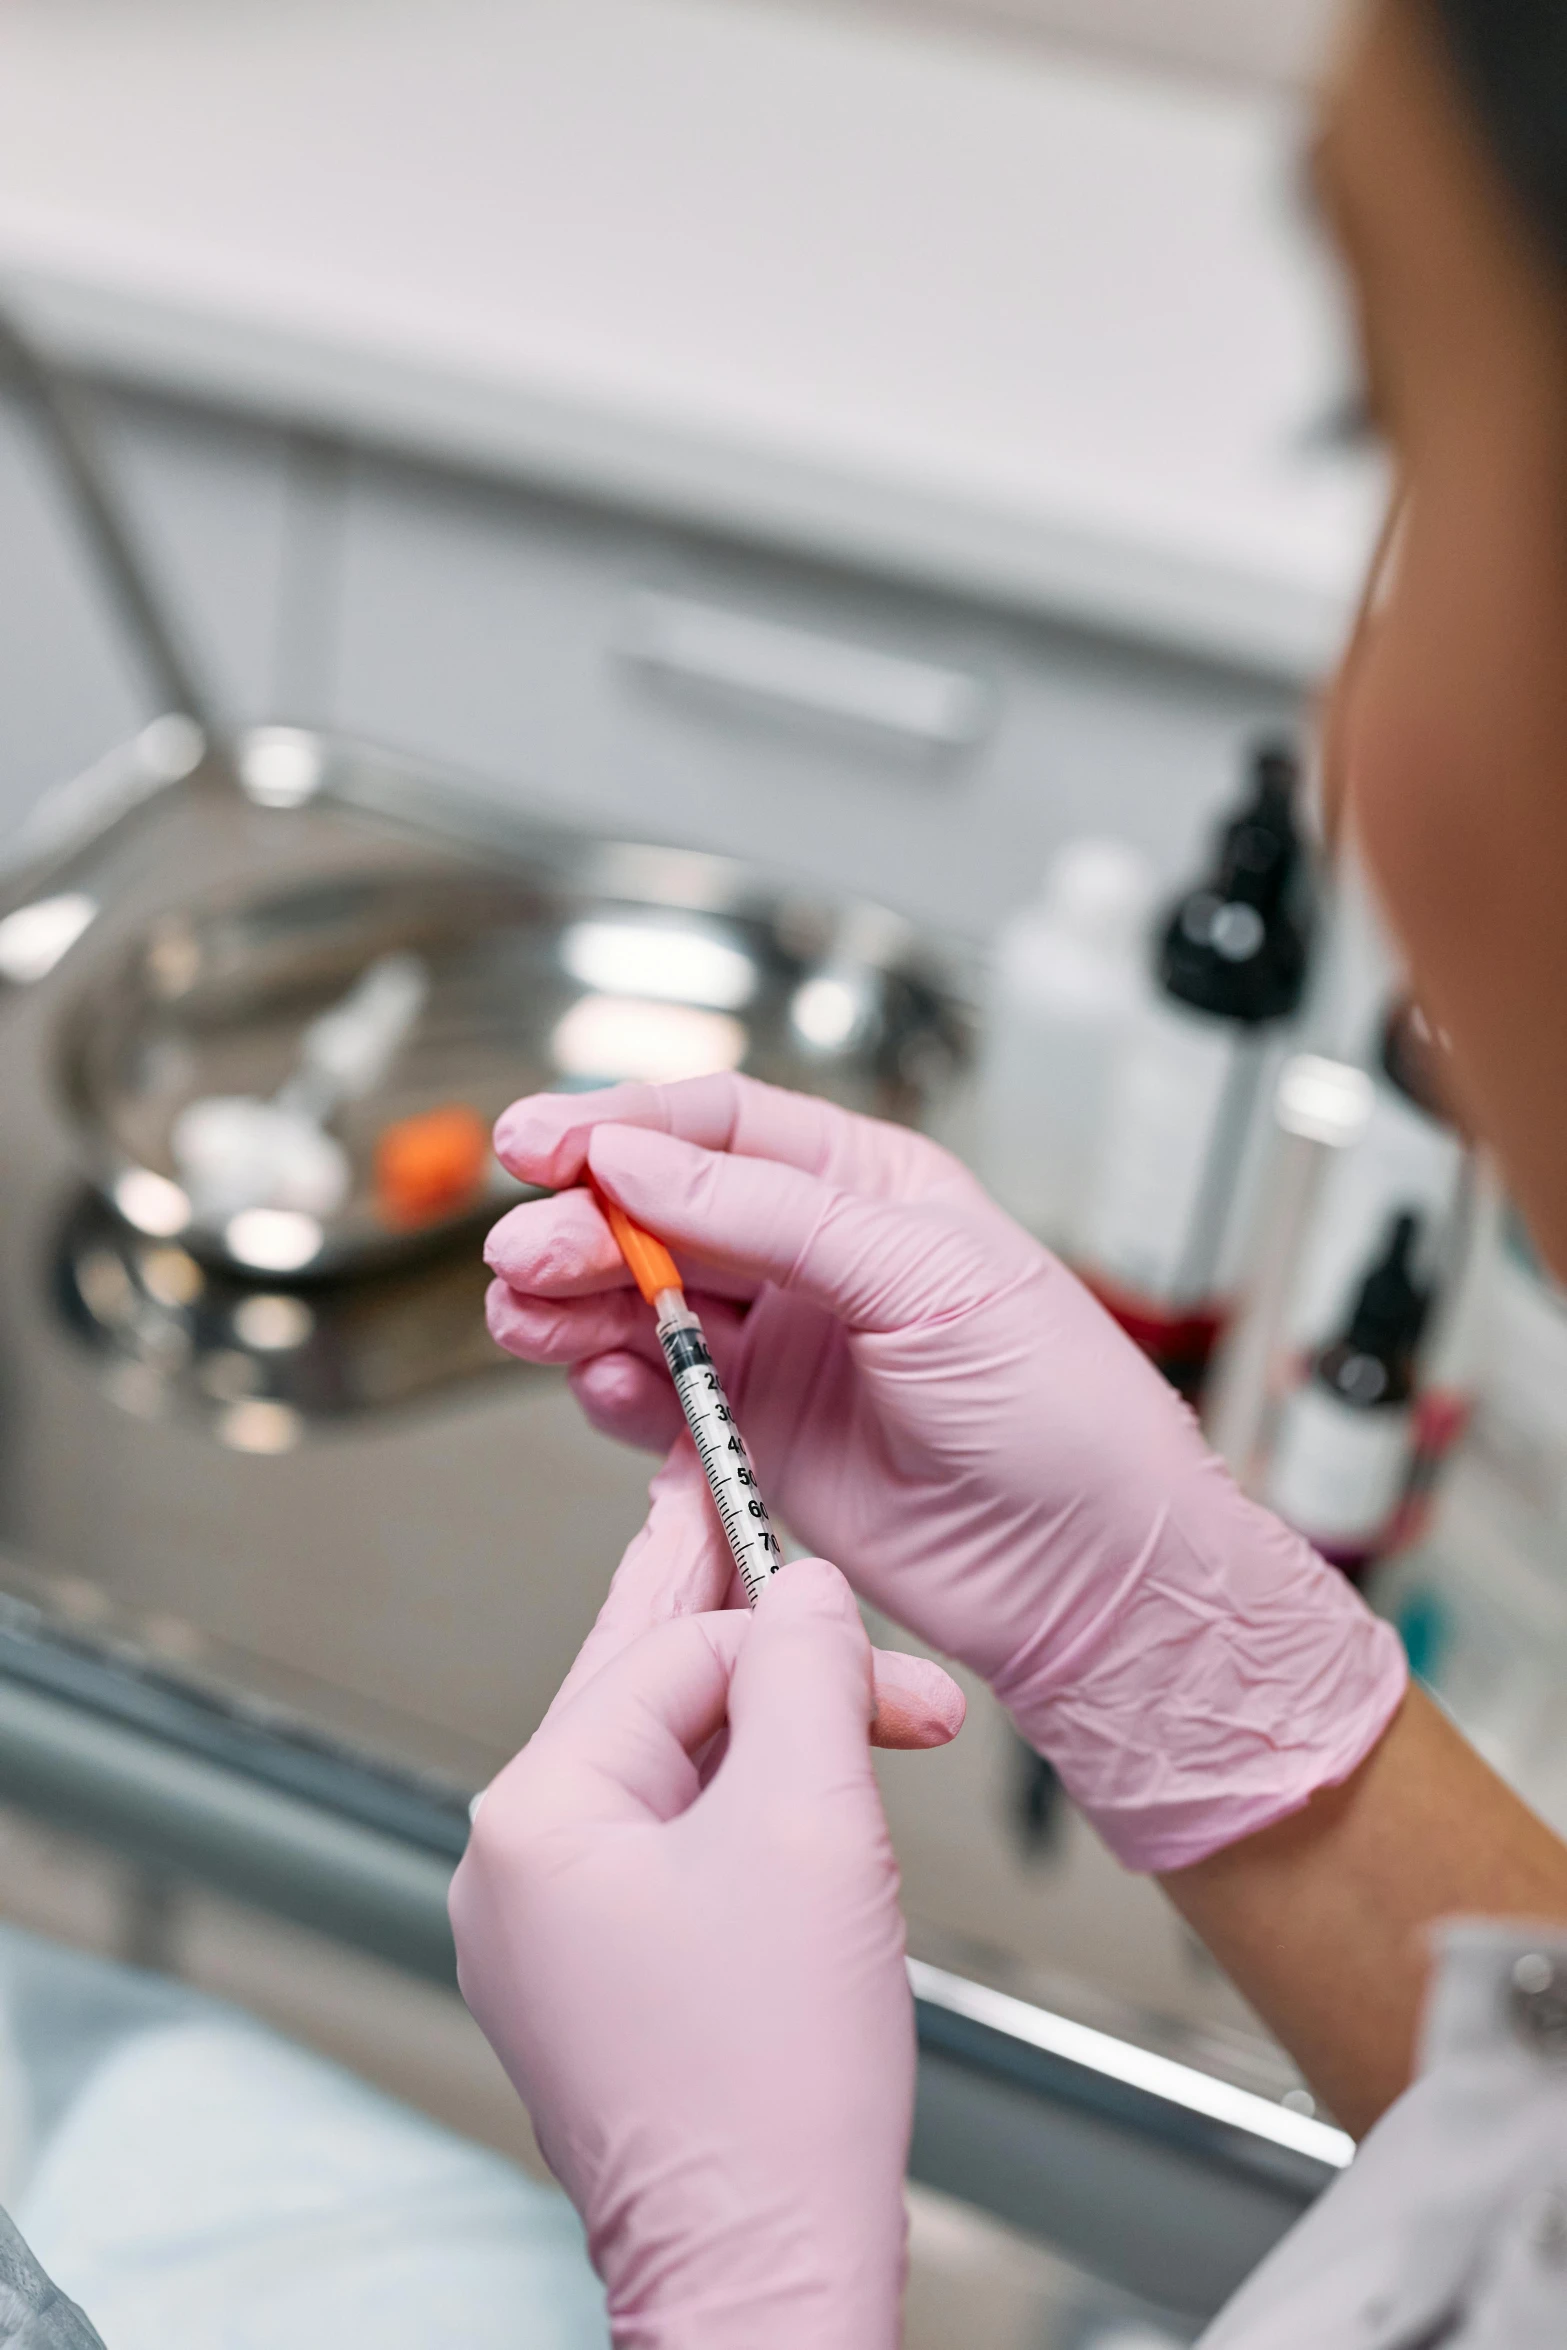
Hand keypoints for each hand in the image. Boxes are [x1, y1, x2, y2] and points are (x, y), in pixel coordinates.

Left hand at [451, 1466, 941, 2349]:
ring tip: (848, 1695)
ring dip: (768, 1731)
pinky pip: (666, 1844)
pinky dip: (741, 1801)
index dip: (787, 1630)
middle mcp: (516, 1868)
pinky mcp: (596, 1983)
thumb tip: (806, 1589)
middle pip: (640, 1692)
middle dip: (734, 1627)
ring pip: (663, 1769)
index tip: (867, 1616)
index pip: (672, 1654)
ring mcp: (547, 1934)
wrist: (768, 2273)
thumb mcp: (814, 1826)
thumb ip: (809, 1674)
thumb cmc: (776, 2091)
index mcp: (537, 1816)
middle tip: (725, 1498)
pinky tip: (794, 1778)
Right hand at [484, 1073, 1405, 1871]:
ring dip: (575, 1305)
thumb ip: (773, 1216)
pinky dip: (616, 1389)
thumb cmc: (1059, 1410)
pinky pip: (658, 1401)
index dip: (621, 1127)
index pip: (719, 1129)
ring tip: (528, 1316)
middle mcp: (813, 1259)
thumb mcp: (923, 1276)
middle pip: (661, 1215)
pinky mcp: (758, 1441)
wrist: (1087, 1573)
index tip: (540, 1142)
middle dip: (582, 1225)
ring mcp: (781, 1352)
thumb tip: (640, 1163)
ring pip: (642, 1305)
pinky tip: (602, 1383)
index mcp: (866, 1187)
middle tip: (523, 1250)